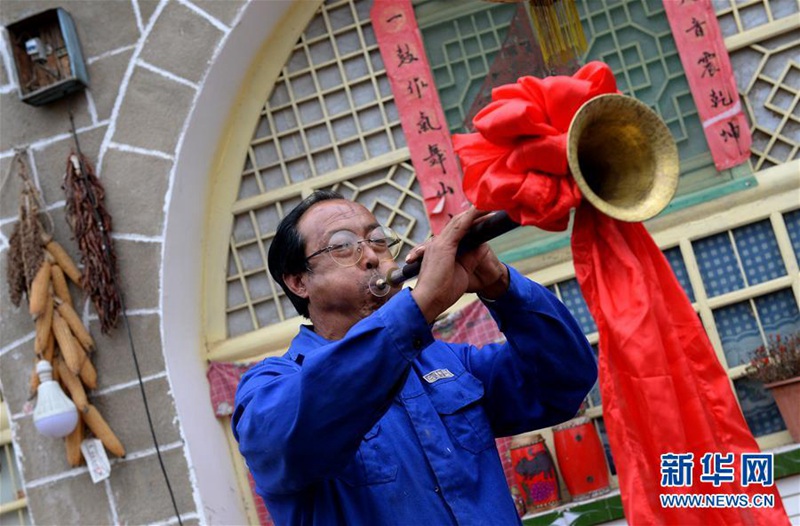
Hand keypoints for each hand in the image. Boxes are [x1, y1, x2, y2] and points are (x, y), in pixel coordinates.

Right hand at [408, 208, 508, 322]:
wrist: (428, 301)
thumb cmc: (441, 292)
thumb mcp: (461, 272)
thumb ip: (469, 258)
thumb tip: (480, 247)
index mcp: (440, 249)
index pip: (457, 231)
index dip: (470, 223)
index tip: (484, 217)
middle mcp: (437, 243)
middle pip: (458, 223)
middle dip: (474, 214)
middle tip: (489, 206)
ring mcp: (439, 243)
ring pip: (460, 222)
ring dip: (475, 212)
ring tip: (488, 205)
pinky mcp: (443, 246)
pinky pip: (460, 226)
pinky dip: (472, 217)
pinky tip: (481, 210)